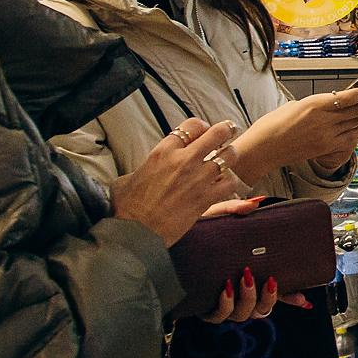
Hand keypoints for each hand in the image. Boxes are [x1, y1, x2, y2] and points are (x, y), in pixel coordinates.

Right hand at [110, 118, 246, 246]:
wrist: (136, 232)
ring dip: (230, 156)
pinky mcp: (206, 198)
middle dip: (226, 130)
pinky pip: (230, 182)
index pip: (192, 125)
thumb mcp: (127, 178)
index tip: (203, 132)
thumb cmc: (127, 207)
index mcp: (163, 152)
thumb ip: (142, 168)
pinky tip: (224, 184)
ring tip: (228, 159)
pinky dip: (230, 182)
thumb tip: (143, 171)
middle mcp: (183, 161)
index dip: (201, 126)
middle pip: (217, 133)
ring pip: (228, 156)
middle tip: (229, 131)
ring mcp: (197, 179)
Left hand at [188, 196, 309, 323]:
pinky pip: (219, 316)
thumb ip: (233, 208)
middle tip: (268, 278)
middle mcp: (236, 293)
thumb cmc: (190, 234)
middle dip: (270, 298)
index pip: (274, 291)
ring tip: (244, 278)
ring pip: (244, 315)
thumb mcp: (214, 216)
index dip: (291, 297)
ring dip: (249, 299)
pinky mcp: (202, 308)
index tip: (304, 297)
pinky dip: (226, 304)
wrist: (159, 245)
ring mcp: (220, 303)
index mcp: (246, 276)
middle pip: (262, 309)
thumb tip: (253, 205)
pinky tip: (226, 289)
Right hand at [243, 87, 357, 176]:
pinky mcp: (325, 148)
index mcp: (316, 104)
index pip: (350, 96)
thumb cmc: (273, 124)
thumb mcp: (295, 106)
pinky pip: (349, 138)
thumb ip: (318, 105)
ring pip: (357, 123)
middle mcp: (325, 120)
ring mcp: (326, 136)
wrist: (263, 149)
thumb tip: (333, 104)